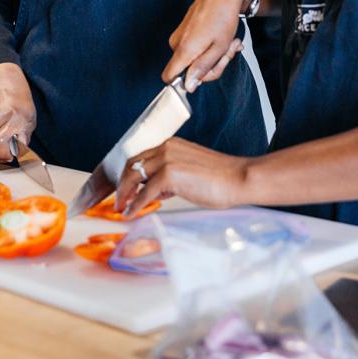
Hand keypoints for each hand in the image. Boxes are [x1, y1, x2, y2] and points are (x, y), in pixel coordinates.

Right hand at [0, 62, 35, 161]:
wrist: (2, 79)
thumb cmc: (18, 95)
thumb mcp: (30, 116)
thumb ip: (25, 135)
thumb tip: (21, 151)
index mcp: (12, 118)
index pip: (2, 145)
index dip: (7, 155)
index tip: (13, 156)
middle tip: (7, 156)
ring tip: (4, 146)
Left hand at [114, 138, 251, 216]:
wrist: (239, 179)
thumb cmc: (221, 179)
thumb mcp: (190, 172)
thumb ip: (171, 177)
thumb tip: (156, 191)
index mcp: (170, 145)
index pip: (141, 157)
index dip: (129, 174)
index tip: (124, 188)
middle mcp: (165, 148)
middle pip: (132, 164)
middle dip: (122, 183)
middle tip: (119, 200)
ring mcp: (167, 159)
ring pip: (134, 176)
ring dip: (124, 193)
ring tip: (122, 208)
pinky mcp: (169, 174)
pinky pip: (145, 192)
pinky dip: (135, 204)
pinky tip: (130, 213)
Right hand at [162, 0, 253, 91]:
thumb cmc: (223, 17)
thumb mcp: (219, 48)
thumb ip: (201, 68)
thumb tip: (188, 85)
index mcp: (183, 49)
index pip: (168, 77)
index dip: (185, 83)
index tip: (204, 76)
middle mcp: (176, 43)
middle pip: (189, 70)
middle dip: (212, 66)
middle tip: (228, 52)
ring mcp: (179, 35)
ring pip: (195, 58)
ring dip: (215, 55)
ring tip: (230, 42)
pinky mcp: (184, 30)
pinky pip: (196, 47)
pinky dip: (211, 46)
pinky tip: (223, 38)